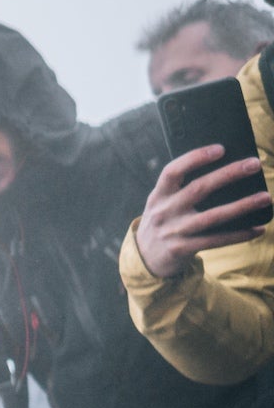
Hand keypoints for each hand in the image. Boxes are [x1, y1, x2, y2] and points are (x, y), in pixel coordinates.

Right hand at [134, 143, 269, 278]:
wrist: (145, 259)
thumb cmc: (164, 222)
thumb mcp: (162, 204)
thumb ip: (181, 190)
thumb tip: (225, 172)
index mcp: (158, 195)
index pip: (173, 171)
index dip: (195, 158)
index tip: (220, 149)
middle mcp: (164, 212)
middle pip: (199, 189)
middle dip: (229, 174)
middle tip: (254, 164)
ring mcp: (173, 231)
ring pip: (213, 216)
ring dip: (242, 206)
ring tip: (265, 197)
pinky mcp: (182, 249)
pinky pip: (216, 240)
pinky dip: (239, 235)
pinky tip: (258, 229)